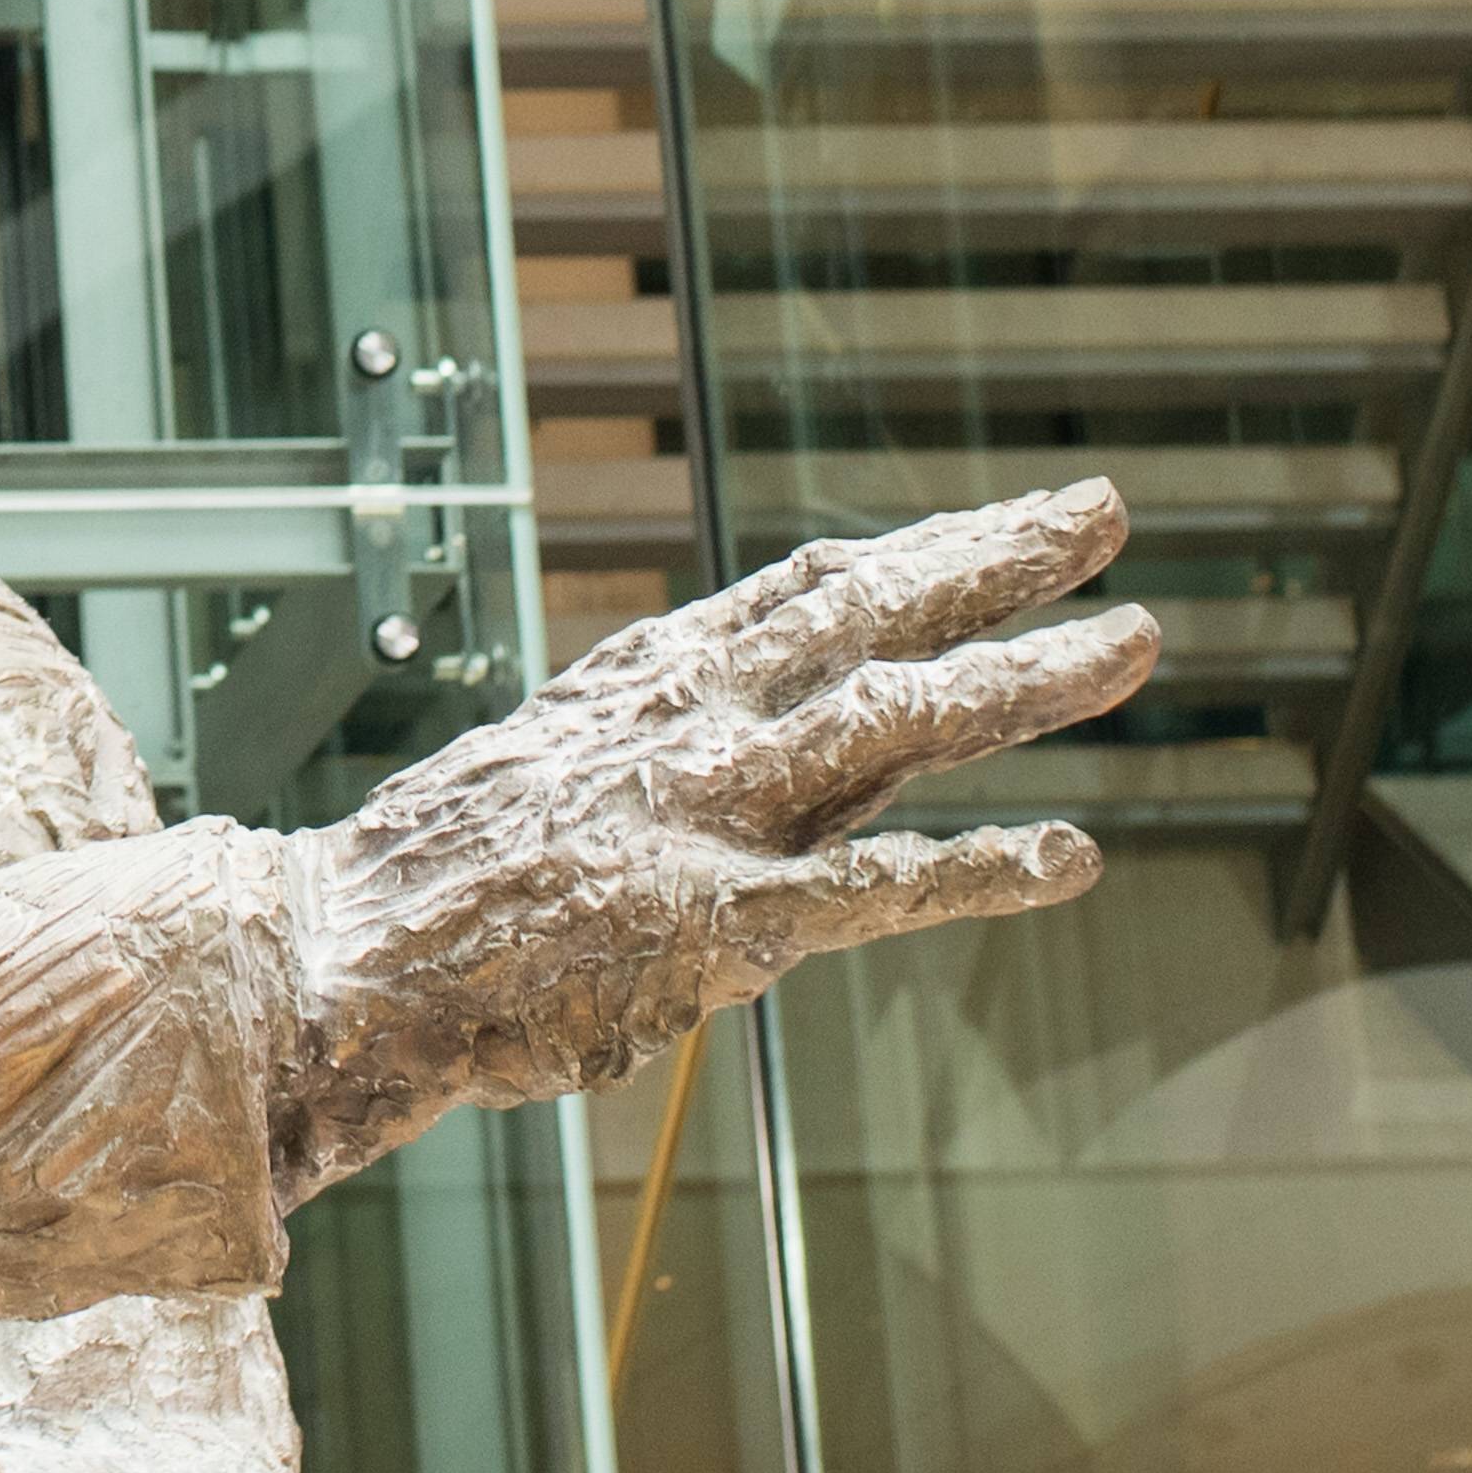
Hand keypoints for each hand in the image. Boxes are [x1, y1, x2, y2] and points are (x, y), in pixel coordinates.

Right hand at [271, 482, 1153, 1182]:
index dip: (918, 551)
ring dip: (1028, 676)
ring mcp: (708, 815)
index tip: (999, 519)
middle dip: (998, 558)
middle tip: (1103, 510)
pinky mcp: (717, 921)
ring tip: (1133, 643)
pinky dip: (984, 867)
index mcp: (646, 683)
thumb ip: (656, 748)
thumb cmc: (428, 888)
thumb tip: (738, 730)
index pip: (807, 589)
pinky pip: (879, 885)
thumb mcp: (544, 770)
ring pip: (902, 717)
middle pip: (875, 614)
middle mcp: (692, 723)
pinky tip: (1072, 857)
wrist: (338, 963)